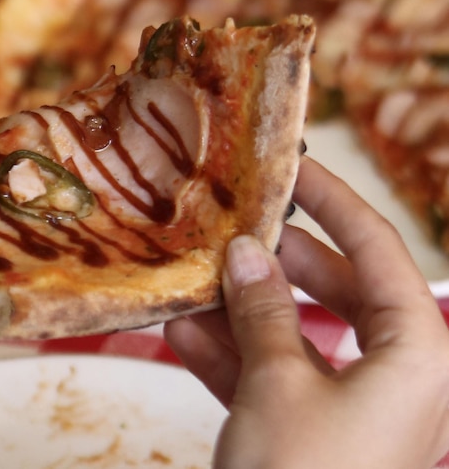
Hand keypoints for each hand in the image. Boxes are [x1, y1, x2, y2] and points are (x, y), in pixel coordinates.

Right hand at [165, 158, 448, 468]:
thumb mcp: (279, 385)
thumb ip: (264, 311)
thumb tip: (246, 251)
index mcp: (416, 352)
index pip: (376, 247)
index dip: (332, 200)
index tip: (292, 166)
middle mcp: (391, 373)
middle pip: (332, 287)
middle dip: (275, 259)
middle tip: (231, 228)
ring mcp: (346, 404)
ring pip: (294, 332)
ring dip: (240, 308)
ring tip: (194, 277)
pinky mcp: (307, 432)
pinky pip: (270, 377)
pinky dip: (229, 356)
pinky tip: (182, 332)